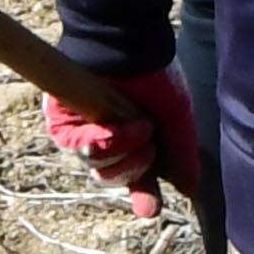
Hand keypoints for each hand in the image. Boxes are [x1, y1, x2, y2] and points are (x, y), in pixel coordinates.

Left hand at [46, 70, 201, 211]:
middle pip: (114, 176)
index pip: (137, 176)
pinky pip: (82, 149)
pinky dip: (105, 143)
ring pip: (99, 168)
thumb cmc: (154, 73)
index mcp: (134, 139)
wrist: (129, 44)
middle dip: (135, 166)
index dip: (144, 195)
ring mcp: (84, 132)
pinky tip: (117, 127)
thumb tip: (190, 191)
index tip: (151, 210)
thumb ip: (182, 154)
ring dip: (124, 151)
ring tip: (140, 125)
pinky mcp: (63, 123)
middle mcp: (108, 139)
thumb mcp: (176, 116)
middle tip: (149, 147)